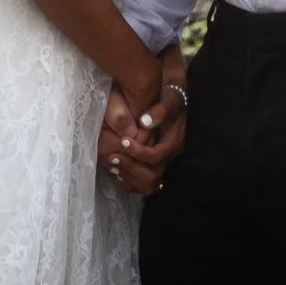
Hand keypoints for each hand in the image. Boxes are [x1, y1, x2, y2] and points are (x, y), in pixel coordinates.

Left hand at [97, 78, 182, 194]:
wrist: (168, 102)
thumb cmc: (168, 100)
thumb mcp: (168, 100)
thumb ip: (159, 110)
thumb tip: (145, 121)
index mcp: (173, 143)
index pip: (157, 157)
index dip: (139, 152)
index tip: (123, 141)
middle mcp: (168, 158)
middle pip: (153, 176)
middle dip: (131, 168)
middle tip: (113, 157)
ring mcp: (160, 164)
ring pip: (148, 184)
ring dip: (129, 176)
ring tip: (112, 163)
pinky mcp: (151, 166)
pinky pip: (141, 184)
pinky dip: (129, 180)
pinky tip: (116, 168)